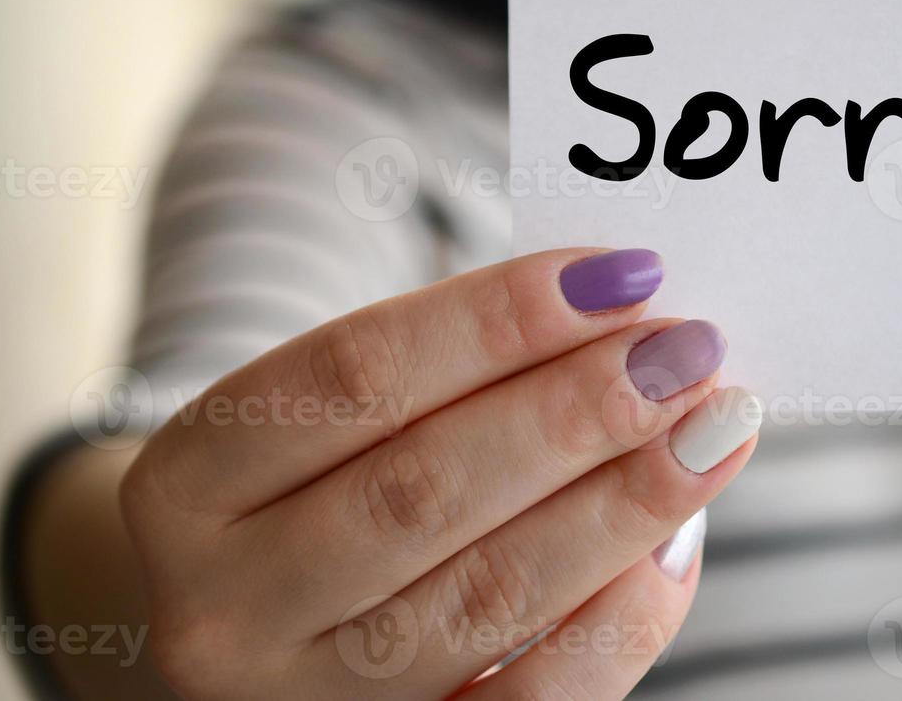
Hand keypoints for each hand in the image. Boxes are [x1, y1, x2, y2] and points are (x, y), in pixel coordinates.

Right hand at [119, 248, 761, 699]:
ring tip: (713, 423)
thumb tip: (625, 319)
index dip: (498, 319)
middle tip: (685, 350)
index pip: (355, 375)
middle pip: (424, 490)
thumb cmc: (313, 488)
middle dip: (577, 411)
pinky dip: (622, 615)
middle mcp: (227, 607)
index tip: (621, 274)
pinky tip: (679, 537)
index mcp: (188, 483)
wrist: (246, 627)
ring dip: (623, 499)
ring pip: (488, 595)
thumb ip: (450, 371)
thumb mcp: (329, 419)